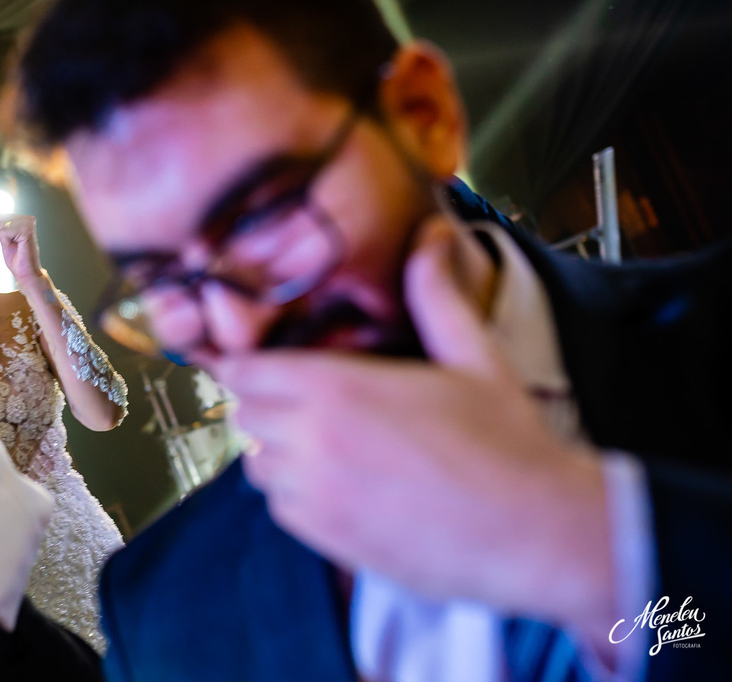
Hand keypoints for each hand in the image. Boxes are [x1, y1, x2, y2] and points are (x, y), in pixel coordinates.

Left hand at [0, 213, 44, 287]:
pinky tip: (17, 247)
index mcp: (24, 220)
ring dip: (5, 239)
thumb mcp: (4, 238)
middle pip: (0, 219)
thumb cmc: (17, 258)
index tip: (11, 240)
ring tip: (16, 247)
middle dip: (2, 234)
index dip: (1, 229)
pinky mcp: (27, 231)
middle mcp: (28, 220)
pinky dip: (6, 242)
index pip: (2, 214)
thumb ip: (0, 224)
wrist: (26, 273)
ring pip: (2, 226)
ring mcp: (29, 224)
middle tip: (14, 246)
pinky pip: (4, 232)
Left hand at [211, 217, 613, 632]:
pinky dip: (293, 493)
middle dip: (263, 402)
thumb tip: (430, 237)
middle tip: (302, 399)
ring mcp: (315, 495)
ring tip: (322, 440)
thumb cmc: (507, 441)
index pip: (243, 370)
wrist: (533, 531)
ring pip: (255, 463)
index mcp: (336, 389)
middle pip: (244, 415)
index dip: (250, 363)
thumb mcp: (474, 355)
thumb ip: (434, 294)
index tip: (270, 362)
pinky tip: (336, 481)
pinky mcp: (326, 539)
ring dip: (276, 449)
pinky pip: (278, 507)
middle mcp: (312, 441)